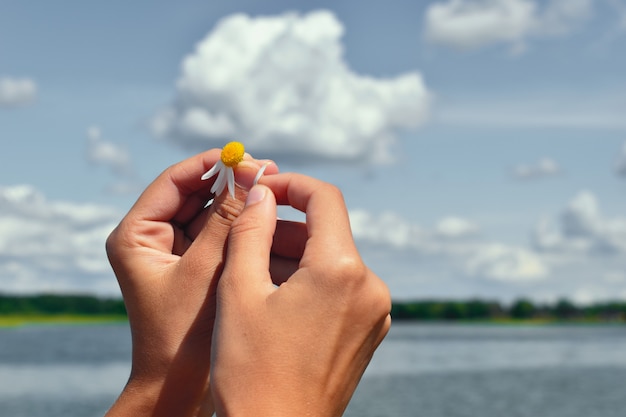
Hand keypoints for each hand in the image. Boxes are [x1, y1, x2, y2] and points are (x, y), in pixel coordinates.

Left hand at [104, 150, 276, 416]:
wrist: (178, 387)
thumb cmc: (181, 335)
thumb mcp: (206, 270)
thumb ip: (226, 220)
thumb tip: (249, 174)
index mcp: (136, 235)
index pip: (173, 181)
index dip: (210, 165)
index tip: (247, 157)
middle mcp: (151, 238)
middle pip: (193, 193)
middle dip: (230, 182)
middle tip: (269, 172)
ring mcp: (173, 251)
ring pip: (210, 212)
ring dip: (239, 203)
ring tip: (274, 192)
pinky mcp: (194, 265)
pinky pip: (219, 234)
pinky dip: (241, 227)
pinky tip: (268, 219)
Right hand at [210, 174, 391, 416]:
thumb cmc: (252, 370)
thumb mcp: (239, 290)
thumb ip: (251, 229)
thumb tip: (261, 190)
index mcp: (342, 271)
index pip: (324, 198)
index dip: (289, 185)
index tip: (259, 190)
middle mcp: (371, 287)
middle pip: (328, 230)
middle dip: (285, 227)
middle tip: (244, 237)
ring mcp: (375, 312)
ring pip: (333, 259)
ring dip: (295, 255)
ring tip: (252, 272)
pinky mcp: (370, 330)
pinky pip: (341, 287)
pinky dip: (311, 280)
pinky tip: (275, 298)